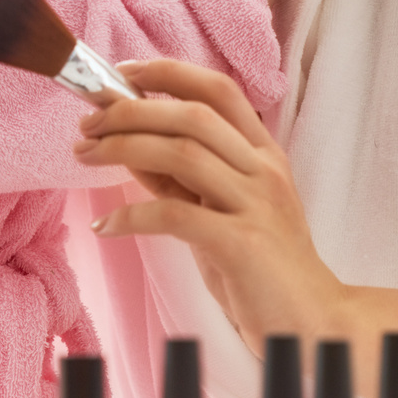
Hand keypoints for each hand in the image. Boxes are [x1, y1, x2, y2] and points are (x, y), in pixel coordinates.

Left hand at [71, 57, 342, 350]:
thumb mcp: (222, 211)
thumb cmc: (261, 267)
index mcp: (263, 154)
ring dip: (123, 147)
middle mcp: (264, 171)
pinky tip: (105, 225)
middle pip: (192, 115)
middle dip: (131, 110)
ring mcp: (257, 205)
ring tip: (85, 155)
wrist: (312, 324)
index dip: (168, 73)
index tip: (121, 74)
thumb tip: (129, 144)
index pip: (218, 91)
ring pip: (182, 153)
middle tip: (87, 122)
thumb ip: (183, 178)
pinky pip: (175, 215)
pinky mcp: (243, 244)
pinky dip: (132, 215)